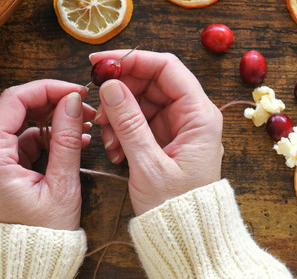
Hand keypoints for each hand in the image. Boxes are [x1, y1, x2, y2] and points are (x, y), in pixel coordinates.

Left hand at [0, 80, 95, 229]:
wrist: (23, 265)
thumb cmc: (40, 235)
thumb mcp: (61, 185)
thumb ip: (66, 138)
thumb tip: (73, 101)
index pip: (14, 99)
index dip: (48, 88)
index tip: (76, 90)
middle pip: (14, 106)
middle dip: (51, 101)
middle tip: (83, 106)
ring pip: (18, 121)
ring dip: (50, 118)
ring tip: (83, 126)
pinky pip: (18, 138)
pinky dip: (43, 134)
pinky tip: (70, 140)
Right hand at [90, 50, 223, 214]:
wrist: (188, 237)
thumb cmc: (178, 207)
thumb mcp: (149, 165)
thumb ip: (129, 123)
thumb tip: (110, 85)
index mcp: (200, 115)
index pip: (167, 67)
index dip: (133, 58)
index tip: (100, 61)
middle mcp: (192, 115)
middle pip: (152, 82)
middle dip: (121, 91)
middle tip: (96, 106)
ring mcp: (179, 126)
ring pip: (142, 101)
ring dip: (118, 115)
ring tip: (108, 139)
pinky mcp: (166, 139)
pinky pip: (139, 121)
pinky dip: (122, 131)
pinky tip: (114, 150)